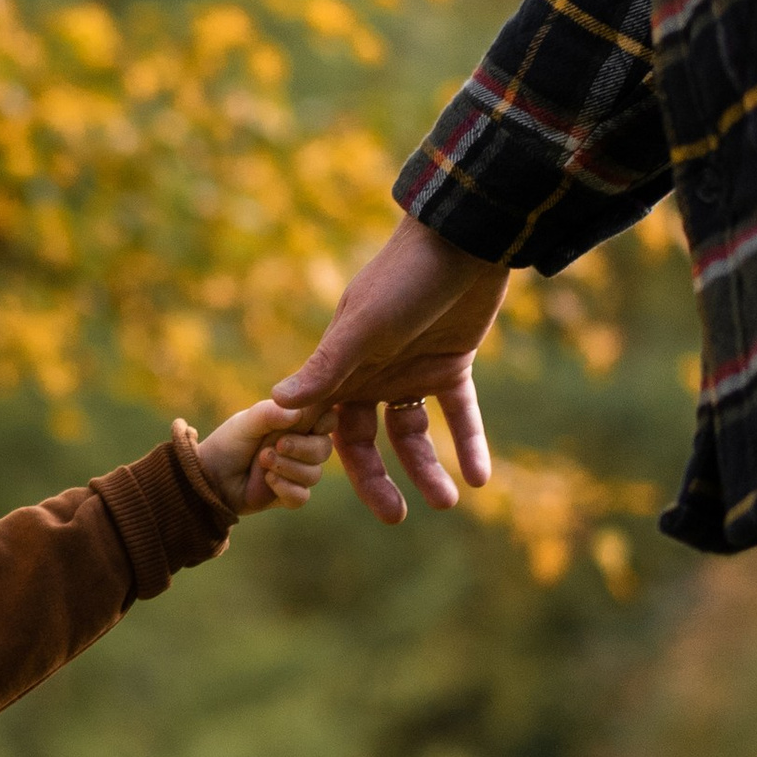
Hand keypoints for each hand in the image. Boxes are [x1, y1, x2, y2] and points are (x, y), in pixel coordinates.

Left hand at [181, 399, 331, 518]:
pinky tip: (268, 481)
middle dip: (303, 448)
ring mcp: (296, 472)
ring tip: (262, 462)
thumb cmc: (229, 443)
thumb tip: (298, 412)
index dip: (324, 421)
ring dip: (288, 468)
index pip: (327, 419)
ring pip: (314, 474)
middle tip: (276, 445)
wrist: (209, 477)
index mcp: (296, 423)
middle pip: (324, 448)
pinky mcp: (288, 495)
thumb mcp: (247, 422)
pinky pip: (302, 496)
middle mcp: (301, 447)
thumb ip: (270, 413)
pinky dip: (286, 488)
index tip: (310, 422)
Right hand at [272, 212, 509, 526]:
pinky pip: (458, 414)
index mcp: (341, 366)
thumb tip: (275, 406)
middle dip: (378, 480)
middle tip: (395, 517)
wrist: (464, 240)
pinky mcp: (451, 364)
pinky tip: (482, 477)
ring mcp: (411, 370)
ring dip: (429, 468)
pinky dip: (469, 443)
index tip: (320, 494)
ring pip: (414, 434)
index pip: (323, 424)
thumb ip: (325, 368)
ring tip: (450, 501)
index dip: (320, 458)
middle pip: (368, 440)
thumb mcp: (363, 327)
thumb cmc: (404, 279)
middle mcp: (371, 373)